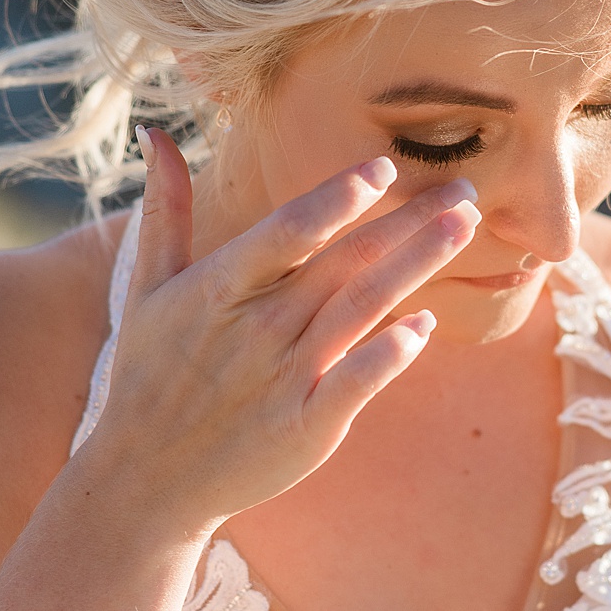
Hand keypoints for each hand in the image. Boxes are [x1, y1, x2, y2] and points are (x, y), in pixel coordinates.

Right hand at [74, 128, 479, 525]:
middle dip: (408, 221)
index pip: (289, 229)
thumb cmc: (150, 373)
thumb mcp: (146, 289)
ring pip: (362, 309)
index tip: (386, 168)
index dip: (338, 196)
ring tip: (465, 229)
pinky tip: (427, 324)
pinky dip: (391, 354)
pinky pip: (357, 383)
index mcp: (218, 286)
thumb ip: (165, 210)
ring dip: (417, 265)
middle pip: (344, 262)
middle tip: (465, 191)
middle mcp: (256, 327)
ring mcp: (283, 378)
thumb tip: (156, 131)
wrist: (145, 479)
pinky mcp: (306, 426)